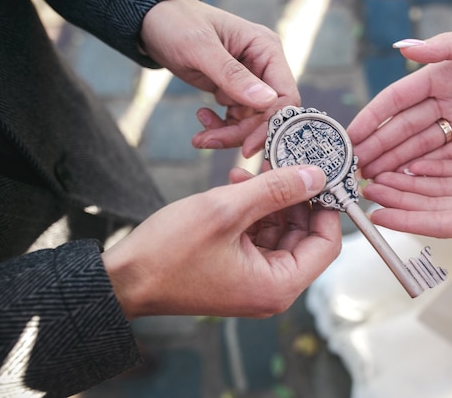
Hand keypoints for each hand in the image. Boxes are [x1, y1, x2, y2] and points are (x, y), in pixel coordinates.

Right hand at [103, 165, 340, 318]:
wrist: (124, 279)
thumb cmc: (169, 253)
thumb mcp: (227, 210)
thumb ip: (276, 191)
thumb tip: (317, 175)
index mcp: (278, 284)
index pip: (326, 244)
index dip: (327, 206)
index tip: (320, 173)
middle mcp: (272, 287)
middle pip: (304, 235)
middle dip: (294, 197)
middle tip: (280, 163)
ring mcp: (255, 279)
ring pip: (281, 231)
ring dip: (270, 200)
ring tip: (246, 174)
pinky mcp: (238, 269)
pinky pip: (259, 235)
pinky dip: (252, 211)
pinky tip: (236, 187)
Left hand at [140, 0, 299, 156]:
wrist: (153, 21)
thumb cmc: (177, 23)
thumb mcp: (201, 48)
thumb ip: (233, 75)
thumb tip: (267, 101)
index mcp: (266, 49)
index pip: (285, 96)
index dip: (271, 124)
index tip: (247, 147)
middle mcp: (264, 66)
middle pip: (267, 115)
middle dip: (241, 133)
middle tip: (209, 141)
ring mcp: (250, 81)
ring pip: (251, 122)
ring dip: (227, 133)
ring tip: (200, 136)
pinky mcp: (234, 92)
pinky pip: (237, 120)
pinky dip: (220, 127)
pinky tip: (202, 117)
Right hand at [347, 25, 451, 177]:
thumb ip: (447, 46)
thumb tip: (402, 47)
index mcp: (442, 75)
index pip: (397, 100)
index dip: (372, 118)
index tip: (350, 136)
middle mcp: (446, 101)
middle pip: (403, 128)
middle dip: (377, 147)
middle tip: (354, 167)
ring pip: (418, 148)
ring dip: (393, 163)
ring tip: (370, 180)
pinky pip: (443, 161)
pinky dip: (421, 172)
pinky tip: (402, 183)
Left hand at [361, 126, 451, 247]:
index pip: (438, 221)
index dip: (406, 218)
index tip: (377, 214)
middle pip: (430, 201)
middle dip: (397, 195)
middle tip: (365, 188)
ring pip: (435, 182)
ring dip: (406, 179)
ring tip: (377, 173)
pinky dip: (429, 163)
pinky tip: (408, 158)